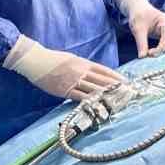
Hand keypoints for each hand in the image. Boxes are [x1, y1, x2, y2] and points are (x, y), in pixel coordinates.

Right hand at [5, 38, 123, 101]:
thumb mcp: (71, 59)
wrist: (37, 61)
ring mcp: (73, 81)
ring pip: (94, 89)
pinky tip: (99, 105)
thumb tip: (94, 73)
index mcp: (83, 63)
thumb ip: (83, 66)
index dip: (115, 77)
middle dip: (115, 87)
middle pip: (102, 81)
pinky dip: (91, 101)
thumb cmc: (53, 59)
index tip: (125, 81)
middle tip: (127, 93)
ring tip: (117, 101)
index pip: (104, 71)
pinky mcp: (65, 90)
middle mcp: (81, 71)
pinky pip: (80, 97)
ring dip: (106, 96)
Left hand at [131, 3, 164, 57]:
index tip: (149, 53)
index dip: (160, 47)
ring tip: (149, 54)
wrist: (138, 9)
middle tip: (148, 55)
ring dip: (161, 51)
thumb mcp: (138, 29)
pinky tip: (152, 53)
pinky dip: (160, 50)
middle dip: (161, 50)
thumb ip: (141, 43)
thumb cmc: (138, 16)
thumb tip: (142, 57)